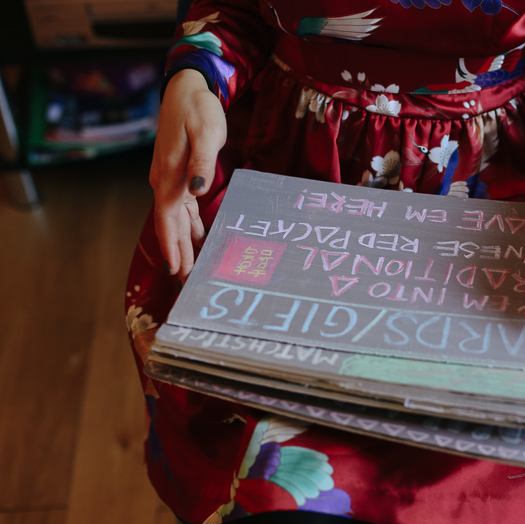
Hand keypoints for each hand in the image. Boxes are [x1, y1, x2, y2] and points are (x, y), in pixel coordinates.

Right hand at [150, 69, 226, 281]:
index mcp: (170, 176)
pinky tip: (197, 238)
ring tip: (191, 267)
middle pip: (170, 226)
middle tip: (187, 281)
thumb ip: (202, 163)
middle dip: (178, 253)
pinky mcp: (177, 174)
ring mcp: (169, 178)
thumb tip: (197, 191)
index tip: (176, 271)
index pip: (167, 220)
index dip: (171, 247)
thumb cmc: (198, 109)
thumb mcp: (207, 133)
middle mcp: (165, 181)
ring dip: (182, 243)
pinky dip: (187, 225)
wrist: (186, 89)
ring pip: (175, 219)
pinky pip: (181, 207)